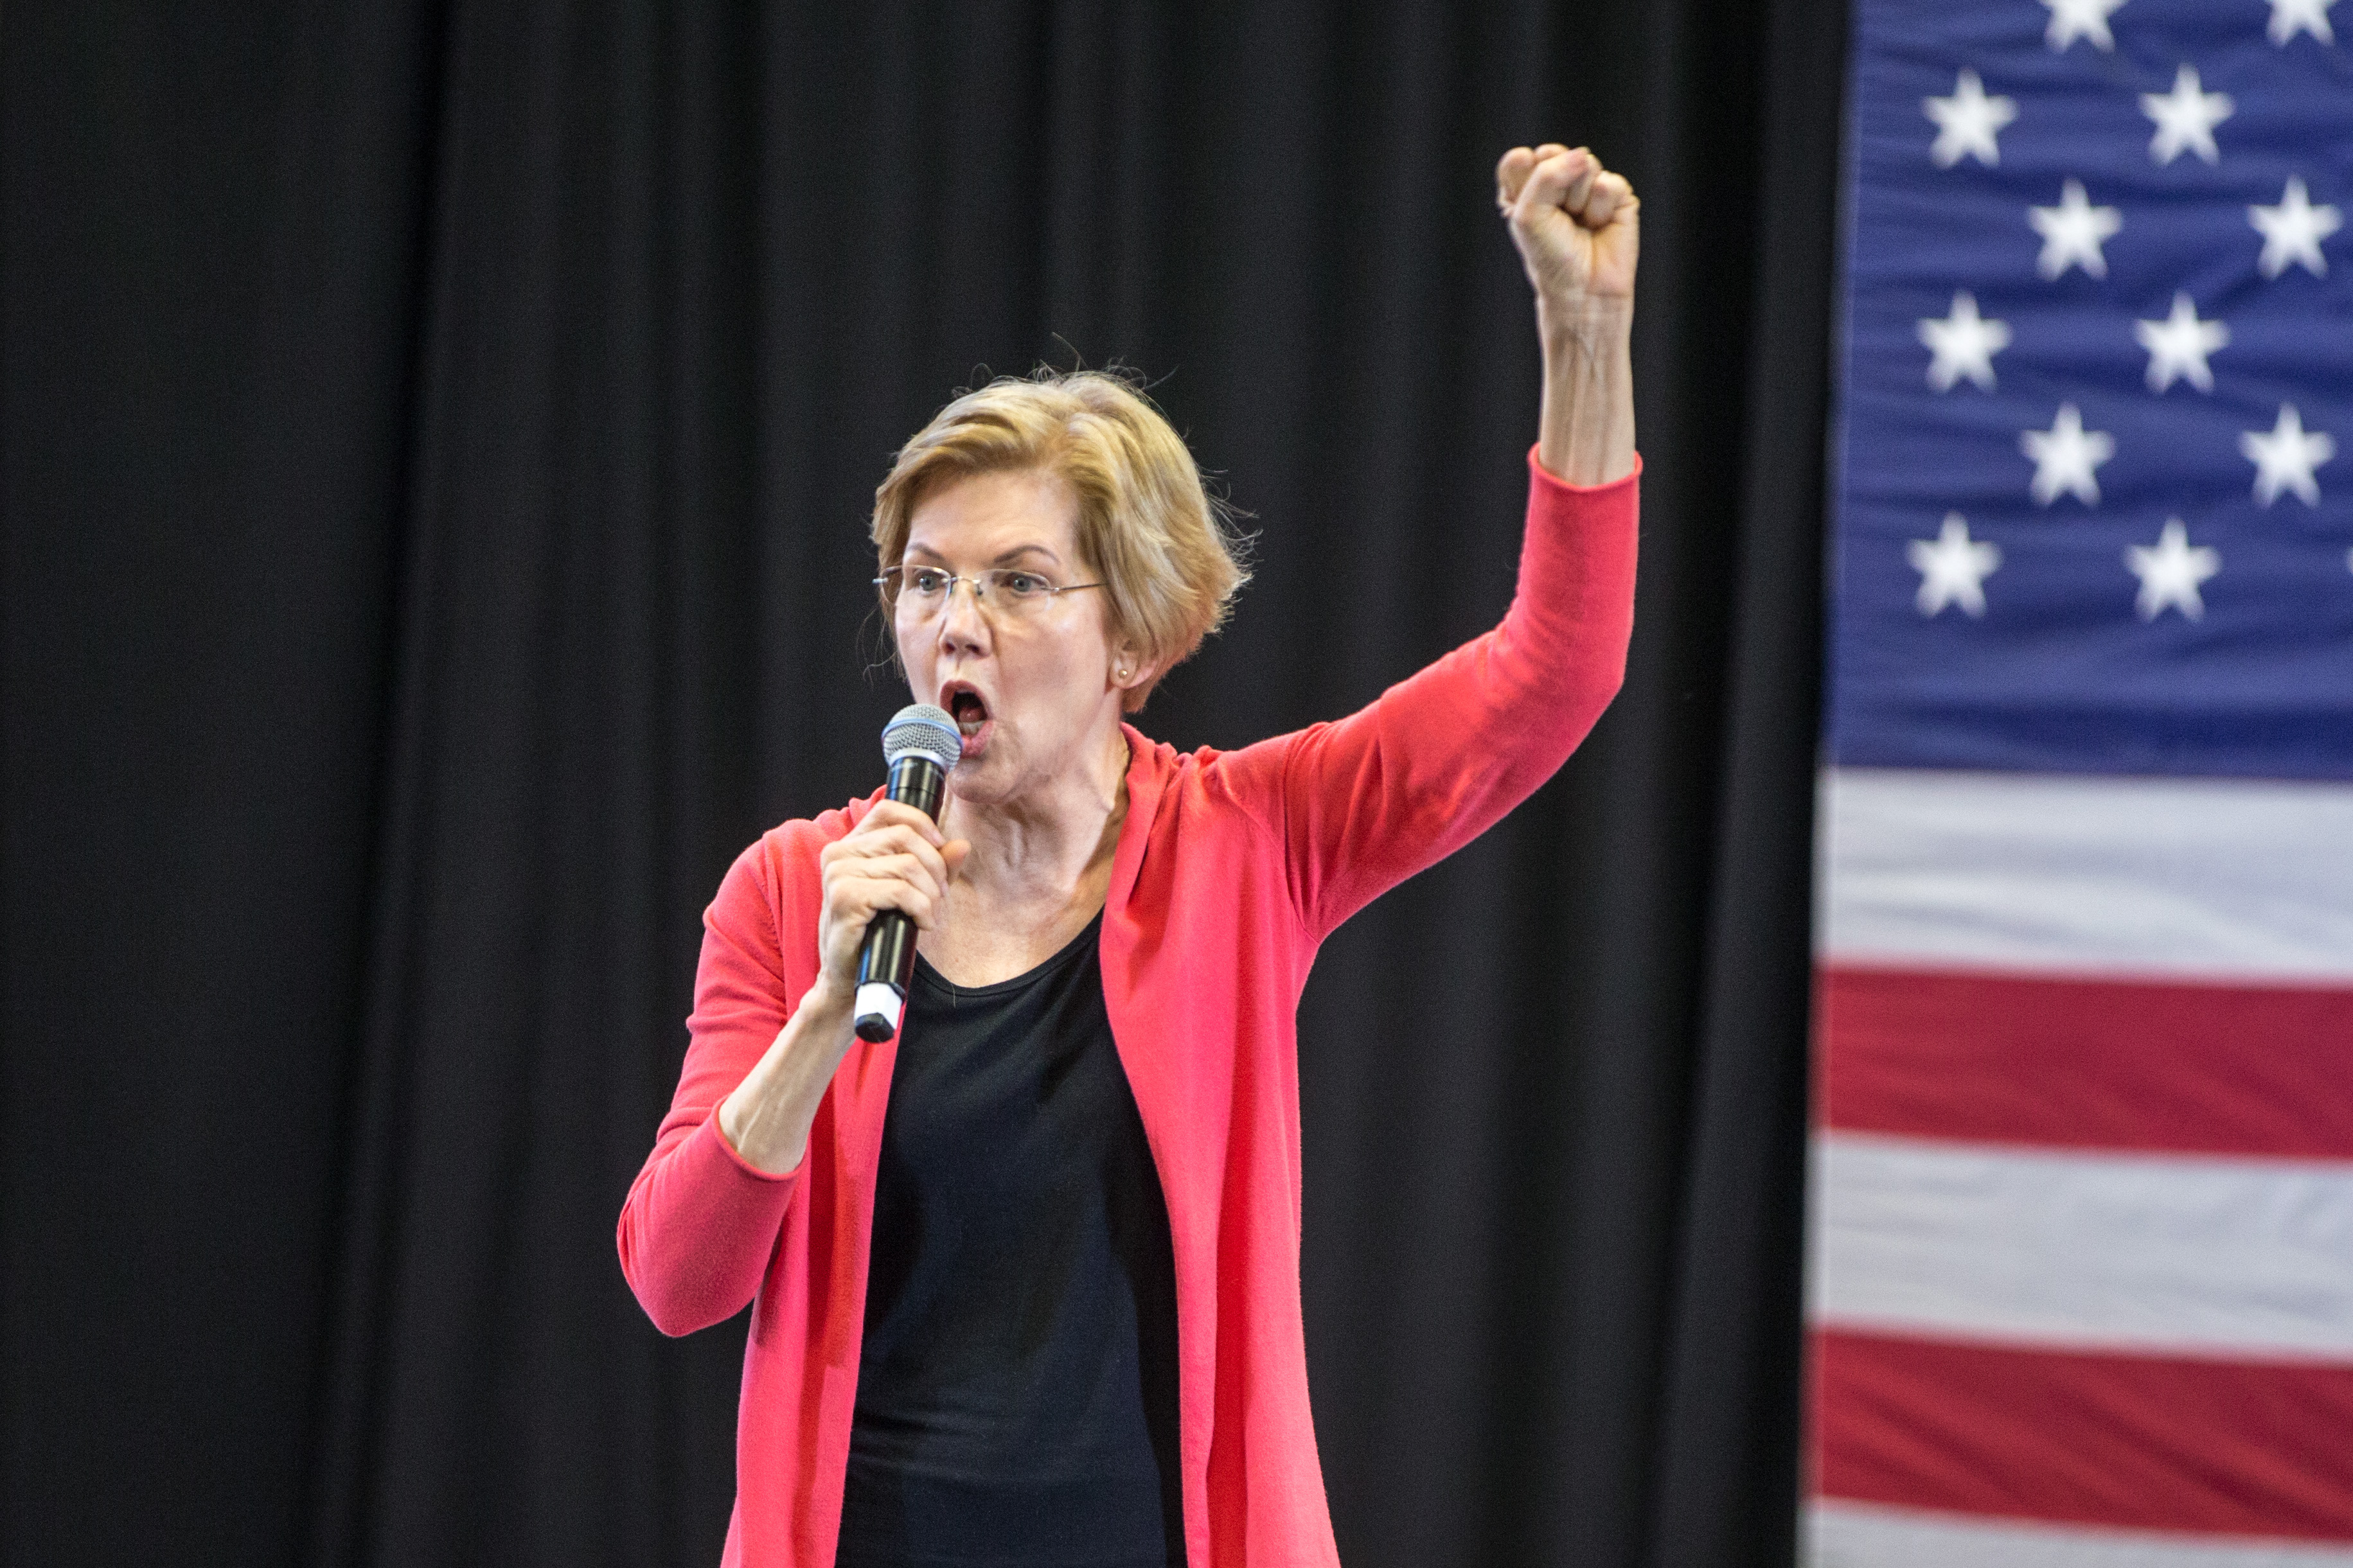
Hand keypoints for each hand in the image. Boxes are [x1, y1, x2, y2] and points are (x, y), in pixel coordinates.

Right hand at [811, 802, 969, 1000]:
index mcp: (850, 845)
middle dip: (934, 866)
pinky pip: (901, 890)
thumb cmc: (879, 933)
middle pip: (905, 837)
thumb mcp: (912, 892)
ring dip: (930, 893)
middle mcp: (838, 853)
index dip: (921, 823)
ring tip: (930, 914)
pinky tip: (922, 924)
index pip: (888, 810)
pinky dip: (922, 908)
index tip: (939, 847)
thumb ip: (936, 866)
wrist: (851, 977)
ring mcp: (838, 874)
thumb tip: (961, 844)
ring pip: (907, 865)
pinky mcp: (845, 897)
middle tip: (939, 896)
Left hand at [1496, 144, 1638, 325]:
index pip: (1519, 159)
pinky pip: (1608, 183)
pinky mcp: (1617, 194)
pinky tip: (1599, 225)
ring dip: (1578, 200)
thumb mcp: (1530, 214)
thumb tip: (1584, 155)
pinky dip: (1601, 209)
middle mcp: (1557, 182)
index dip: (1525, 181)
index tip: (1529, 210)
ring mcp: (1588, 185)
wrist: (1583, 291)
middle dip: (1553, 188)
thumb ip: (1546, 174)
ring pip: (1584, 164)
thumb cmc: (1550, 256)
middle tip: (1557, 218)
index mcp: (1527, 187)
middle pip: (1552, 154)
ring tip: (1580, 224)